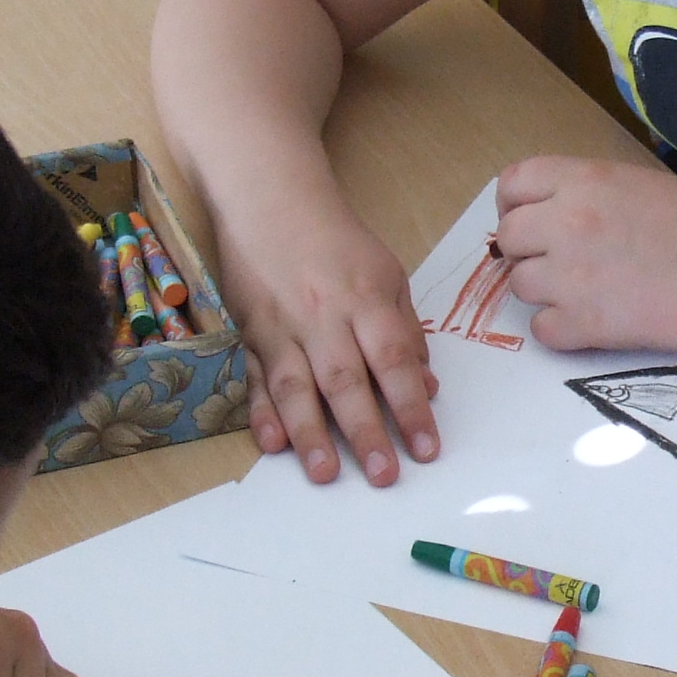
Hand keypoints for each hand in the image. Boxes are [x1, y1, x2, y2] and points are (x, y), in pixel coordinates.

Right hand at [217, 189, 440, 483]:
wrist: (268, 199)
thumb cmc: (336, 243)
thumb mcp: (387, 276)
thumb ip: (405, 332)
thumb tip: (425, 387)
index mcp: (366, 301)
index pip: (394, 362)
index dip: (411, 408)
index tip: (426, 449)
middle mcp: (323, 318)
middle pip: (346, 381)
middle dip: (365, 432)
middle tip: (383, 476)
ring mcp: (281, 327)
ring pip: (296, 386)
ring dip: (311, 434)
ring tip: (326, 474)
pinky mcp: (249, 333)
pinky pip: (254, 377)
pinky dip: (261, 412)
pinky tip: (272, 443)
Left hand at [495, 154, 676, 353]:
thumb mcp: (639, 184)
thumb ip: (587, 193)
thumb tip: (548, 214)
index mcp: (584, 179)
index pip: (511, 184)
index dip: (513, 204)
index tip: (529, 220)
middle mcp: (567, 222)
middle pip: (508, 237)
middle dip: (528, 251)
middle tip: (560, 262)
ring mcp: (571, 275)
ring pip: (519, 285)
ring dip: (545, 291)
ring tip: (587, 291)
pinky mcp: (585, 324)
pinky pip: (541, 329)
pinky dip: (562, 330)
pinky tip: (595, 321)